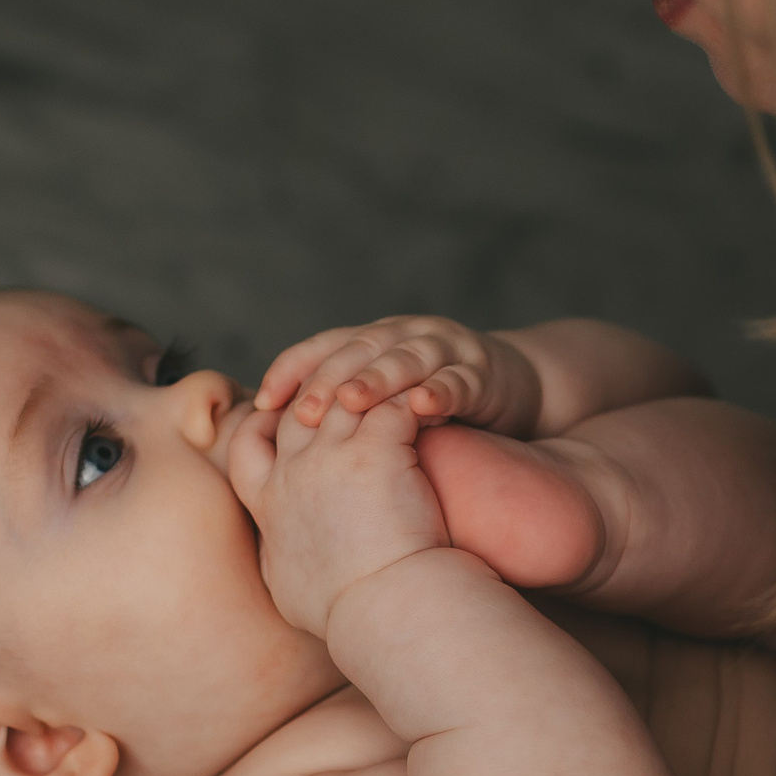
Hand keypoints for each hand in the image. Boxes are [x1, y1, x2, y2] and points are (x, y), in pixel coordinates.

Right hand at [228, 393, 451, 634]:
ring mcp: (334, 456)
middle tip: (351, 391)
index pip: (246, 447)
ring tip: (400, 386)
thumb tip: (277, 560)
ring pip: (343, 395)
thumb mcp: (286, 588)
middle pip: (298, 410)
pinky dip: (409, 395)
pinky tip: (431, 401)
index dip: (259, 425)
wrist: (383, 610)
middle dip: (319, 394)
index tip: (279, 419)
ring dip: (370, 388)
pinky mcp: (378, 449)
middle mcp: (295, 471)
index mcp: (269, 503)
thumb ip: (276, 560)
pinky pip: (390, 400)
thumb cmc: (343, 612)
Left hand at [255, 316, 543, 437]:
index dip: (291, 369)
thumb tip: (271, 441)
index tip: (261, 403)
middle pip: (359, 350)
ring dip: (378, 379)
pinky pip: (458, 381)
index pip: (322, 347)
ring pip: (406, 358)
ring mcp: (446, 350)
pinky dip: (439, 392)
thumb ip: (343, 412)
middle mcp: (405, 335)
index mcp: (374, 340)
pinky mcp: (483, 372)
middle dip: (328, 379)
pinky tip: (422, 407)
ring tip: (351, 403)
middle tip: (300, 412)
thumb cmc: (436, 407)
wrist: (515, 393)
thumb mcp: (385, 405)